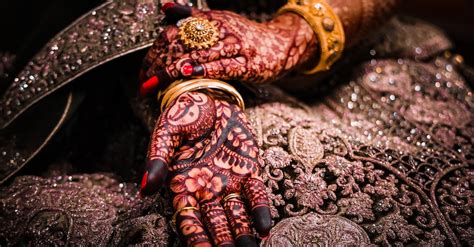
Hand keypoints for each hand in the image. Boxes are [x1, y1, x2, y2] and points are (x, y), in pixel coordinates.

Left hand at [139, 3, 315, 94]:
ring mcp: (235, 46)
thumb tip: (165, 7)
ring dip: (173, 69)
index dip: (155, 50)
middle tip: (143, 82)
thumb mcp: (219, 23)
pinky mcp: (248, 63)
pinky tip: (189, 72)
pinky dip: (206, 68)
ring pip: (199, 54)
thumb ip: (193, 17)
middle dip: (159, 63)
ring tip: (154, 83)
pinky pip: (224, 66)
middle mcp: (221, 30)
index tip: (143, 70)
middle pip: (182, 44)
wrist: (281, 45)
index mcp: (211, 20)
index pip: (175, 32)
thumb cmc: (245, 37)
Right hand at [140, 91, 271, 245]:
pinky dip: (260, 211)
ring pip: (236, 215)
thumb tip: (145, 188)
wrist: (208, 98)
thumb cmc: (183, 116)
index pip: (188, 219)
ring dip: (243, 234)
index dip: (195, 237)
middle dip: (222, 242)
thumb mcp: (166, 133)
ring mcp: (229, 183)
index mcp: (183, 185)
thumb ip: (157, 159)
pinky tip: (265, 228)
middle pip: (214, 224)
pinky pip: (256, 194)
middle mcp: (207, 190)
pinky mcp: (248, 171)